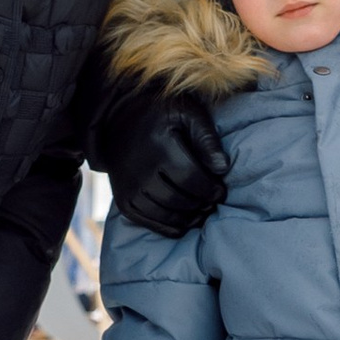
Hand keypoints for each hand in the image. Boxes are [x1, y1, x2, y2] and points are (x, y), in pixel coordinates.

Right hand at [96, 77, 227, 239]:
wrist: (117, 121)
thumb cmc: (159, 114)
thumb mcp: (186, 112)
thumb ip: (206, 138)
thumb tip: (223, 168)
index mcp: (159, 146)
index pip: (191, 178)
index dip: (210, 189)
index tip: (221, 190)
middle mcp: (140, 169)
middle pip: (178, 198)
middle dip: (201, 205)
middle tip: (213, 203)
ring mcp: (128, 187)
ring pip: (164, 213)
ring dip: (187, 218)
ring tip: (201, 212)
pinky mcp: (122, 199)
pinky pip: (147, 221)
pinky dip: (168, 227)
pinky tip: (183, 224)